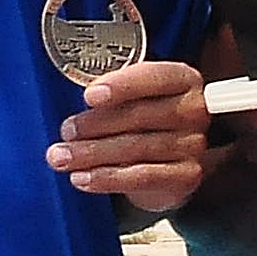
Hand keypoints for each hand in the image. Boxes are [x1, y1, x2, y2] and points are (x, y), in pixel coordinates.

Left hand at [49, 58, 211, 213]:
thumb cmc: (142, 121)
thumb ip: (111, 94)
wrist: (166, 163)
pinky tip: (83, 178)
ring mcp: (193, 145)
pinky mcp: (186, 175)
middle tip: (66, 131)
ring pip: (137, 148)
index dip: (121, 86)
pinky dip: (107, 178)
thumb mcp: (131, 98)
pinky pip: (142, 177)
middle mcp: (193, 110)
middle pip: (141, 115)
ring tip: (63, 157)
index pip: (154, 77)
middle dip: (96, 124)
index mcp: (181, 79)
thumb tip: (74, 101)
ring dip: (93, 154)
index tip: (89, 96)